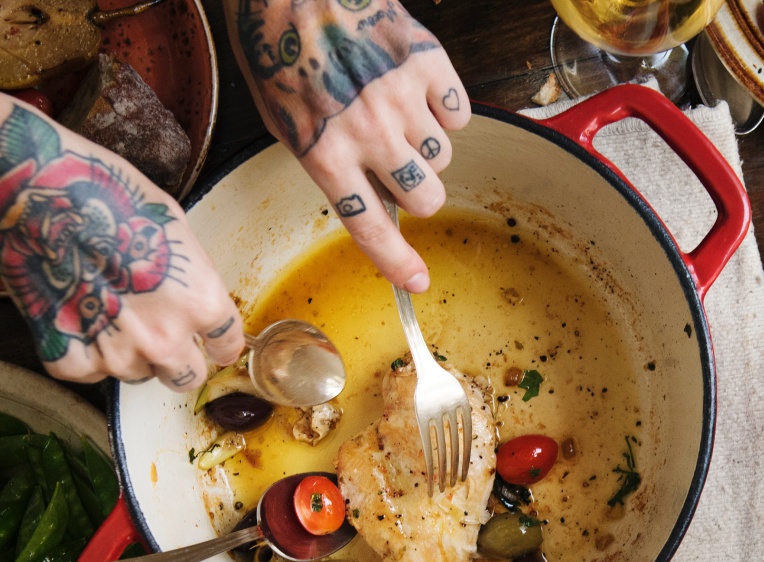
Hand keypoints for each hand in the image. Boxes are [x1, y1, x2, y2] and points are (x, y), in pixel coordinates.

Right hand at [0, 97, 243, 392]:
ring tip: (108, 310)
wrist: (40, 196)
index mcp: (200, 302)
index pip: (227, 345)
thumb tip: (192, 297)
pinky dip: (83, 353)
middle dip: (177, 359)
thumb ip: (192, 277)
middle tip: (158, 334)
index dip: (218, 344)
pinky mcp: (68, 357)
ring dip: (129, 353)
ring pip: (136, 374)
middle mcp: (164, 336)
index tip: (212, 344)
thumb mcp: (175, 228)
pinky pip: (88, 372)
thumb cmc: (107, 196)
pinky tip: (77, 316)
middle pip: (186, 377)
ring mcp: (115, 352)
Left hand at [225, 0, 470, 290]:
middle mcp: (367, 132)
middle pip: (426, 199)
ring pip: (443, 157)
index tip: (418, 284)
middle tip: (398, 164)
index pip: (370, 227)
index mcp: (323, 152)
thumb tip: (375, 199)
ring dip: (425, 144)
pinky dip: (444, 107)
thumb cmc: (280, 51)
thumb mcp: (285, 121)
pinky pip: (458, 114)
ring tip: (394, 109)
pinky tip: (413, 86)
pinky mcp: (428, 63)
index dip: (397, 264)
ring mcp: (401, 98)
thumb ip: (329, 165)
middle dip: (417, 190)